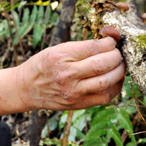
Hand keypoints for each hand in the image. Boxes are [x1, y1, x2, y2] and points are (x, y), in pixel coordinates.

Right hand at [0, 37, 124, 115]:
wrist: (27, 88)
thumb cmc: (43, 64)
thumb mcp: (57, 49)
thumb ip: (82, 46)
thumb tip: (109, 42)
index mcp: (61, 56)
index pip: (94, 47)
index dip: (109, 43)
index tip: (111, 41)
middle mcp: (67, 75)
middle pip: (103, 64)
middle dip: (116, 56)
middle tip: (117, 53)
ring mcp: (74, 92)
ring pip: (107, 82)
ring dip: (119, 71)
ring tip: (119, 65)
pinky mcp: (78, 104)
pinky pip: (105, 97)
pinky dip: (115, 87)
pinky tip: (115, 79)